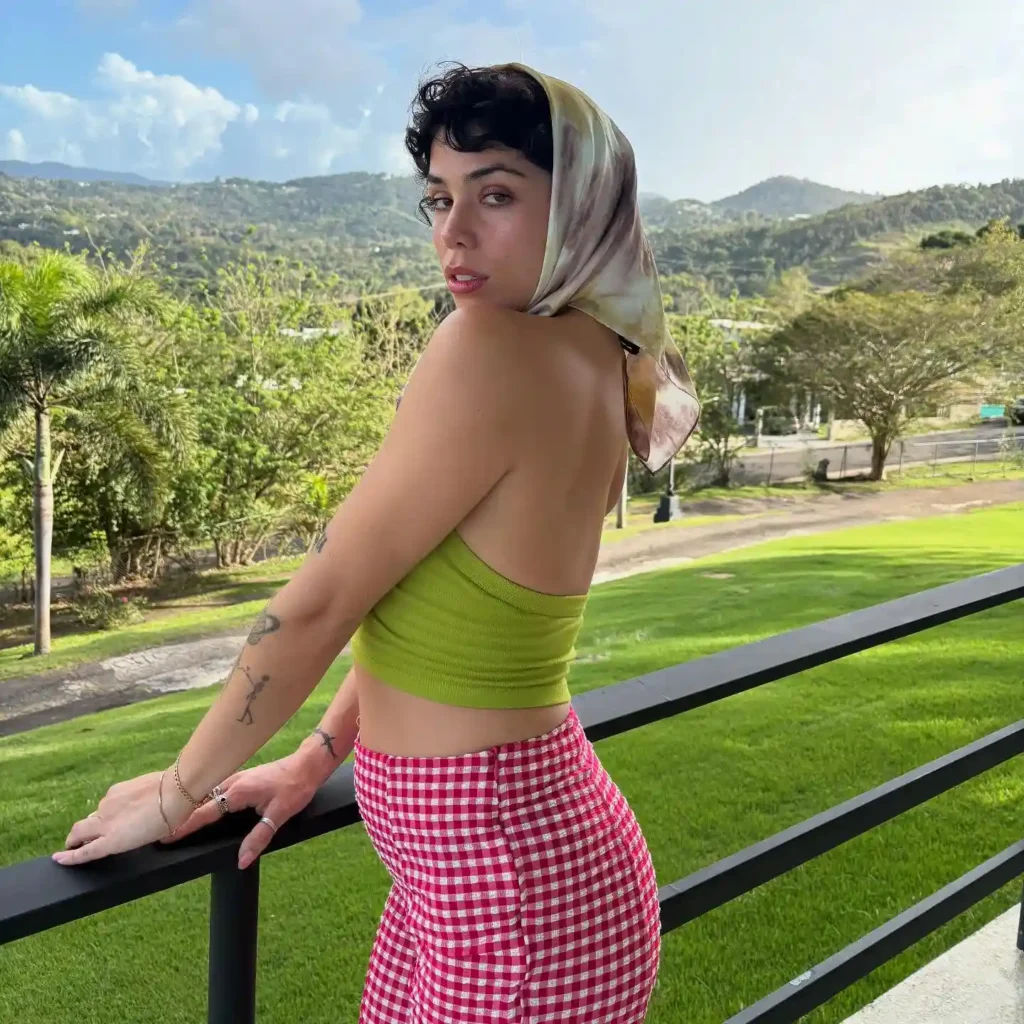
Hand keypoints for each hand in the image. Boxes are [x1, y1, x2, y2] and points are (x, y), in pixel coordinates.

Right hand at [52, 770, 186, 866]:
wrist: (174, 792)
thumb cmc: (167, 821)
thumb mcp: (144, 839)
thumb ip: (124, 839)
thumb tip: (118, 834)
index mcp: (112, 841)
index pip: (84, 852)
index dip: (69, 857)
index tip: (58, 858)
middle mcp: (104, 823)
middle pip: (77, 832)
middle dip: (73, 839)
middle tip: (73, 843)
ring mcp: (107, 804)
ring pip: (94, 815)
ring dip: (97, 820)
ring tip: (111, 822)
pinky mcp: (115, 790)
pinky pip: (108, 801)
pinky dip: (111, 806)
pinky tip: (126, 804)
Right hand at [161, 752, 318, 869]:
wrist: (308, 765)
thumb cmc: (295, 788)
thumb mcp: (279, 815)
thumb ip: (259, 838)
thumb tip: (241, 861)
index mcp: (238, 791)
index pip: (204, 812)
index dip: (184, 825)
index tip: (165, 835)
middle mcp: (232, 781)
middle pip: (199, 801)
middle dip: (180, 815)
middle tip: (159, 829)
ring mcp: (235, 777)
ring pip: (206, 793)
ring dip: (190, 806)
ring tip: (172, 821)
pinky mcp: (240, 777)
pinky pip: (215, 789)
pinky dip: (202, 799)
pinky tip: (198, 806)